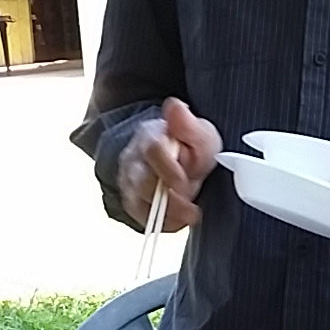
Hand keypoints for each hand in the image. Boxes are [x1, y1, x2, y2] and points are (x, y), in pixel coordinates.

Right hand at [117, 98, 221, 231]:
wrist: (176, 160)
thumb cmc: (188, 146)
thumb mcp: (199, 133)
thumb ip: (188, 125)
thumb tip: (175, 107)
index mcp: (149, 138)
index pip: (152, 151)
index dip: (169, 170)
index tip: (186, 182)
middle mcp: (133, 163)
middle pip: (142, 183)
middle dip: (170, 196)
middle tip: (191, 198)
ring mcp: (130, 186)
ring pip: (141, 205)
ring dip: (170, 212)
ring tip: (191, 211)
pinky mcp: (134, 207)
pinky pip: (145, 221)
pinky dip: (167, 223)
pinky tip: (183, 218)